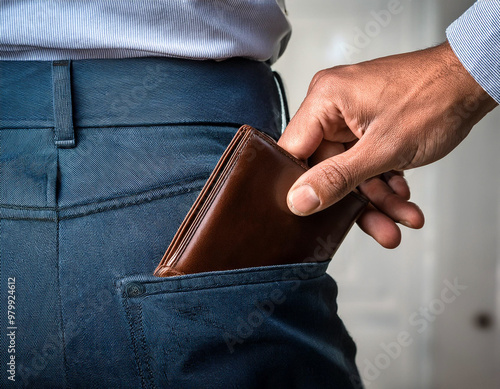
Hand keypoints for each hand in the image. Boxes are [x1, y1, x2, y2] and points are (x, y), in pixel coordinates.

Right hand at [278, 42, 497, 247]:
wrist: (474, 82)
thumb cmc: (436, 97)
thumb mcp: (383, 149)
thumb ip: (337, 178)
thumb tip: (299, 199)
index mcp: (325, 100)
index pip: (294, 151)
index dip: (299, 185)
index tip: (311, 214)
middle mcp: (334, 106)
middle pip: (327, 167)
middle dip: (357, 200)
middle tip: (379, 227)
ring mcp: (353, 117)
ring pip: (351, 170)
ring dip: (378, 197)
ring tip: (402, 217)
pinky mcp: (370, 127)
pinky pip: (366, 162)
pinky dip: (385, 182)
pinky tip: (404, 198)